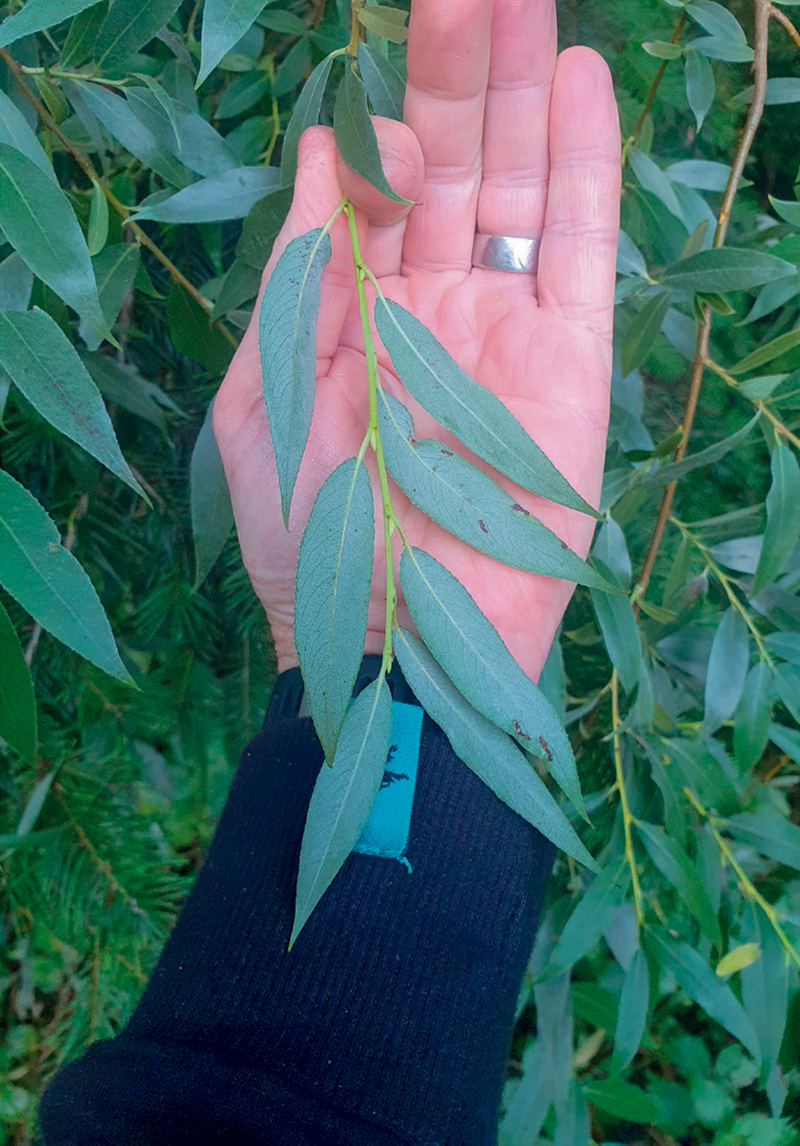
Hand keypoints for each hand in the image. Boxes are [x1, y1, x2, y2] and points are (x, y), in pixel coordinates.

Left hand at [214, 0, 620, 681]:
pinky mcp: (572, 361)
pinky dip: (582, 165)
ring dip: (519, 84)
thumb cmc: (313, 543)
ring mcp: (511, 328)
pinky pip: (582, 247)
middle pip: (456, 162)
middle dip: (457, 64)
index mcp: (361, 315)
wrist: (391, 648)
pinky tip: (574, 79)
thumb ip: (298, 275)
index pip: (380, 186)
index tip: (373, 48)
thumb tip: (324, 153)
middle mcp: (440, 305)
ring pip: (521, 182)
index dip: (380, 108)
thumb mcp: (266, 398)